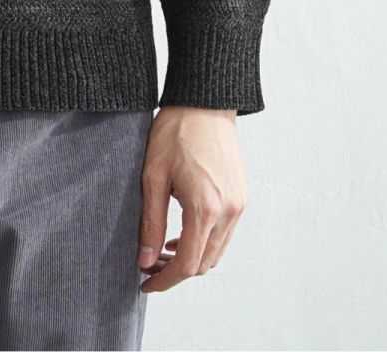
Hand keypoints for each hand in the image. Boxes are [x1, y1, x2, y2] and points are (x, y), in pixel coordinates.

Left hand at [137, 106, 248, 293]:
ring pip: (217, 251)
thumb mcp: (153, 176)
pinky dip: (205, 241)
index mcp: (205, 208)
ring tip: (162, 249)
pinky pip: (225, 233)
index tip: (145, 284)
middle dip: (176, 271)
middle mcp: (228, 211)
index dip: (165, 280)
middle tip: (149, 265)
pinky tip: (183, 232)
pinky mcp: (242, 196)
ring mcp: (239, 204)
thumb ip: (150, 222)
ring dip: (192, 257)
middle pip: (204, 263)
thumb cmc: (176, 131)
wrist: (204, 102)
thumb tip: (145, 259)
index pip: (187, 264)